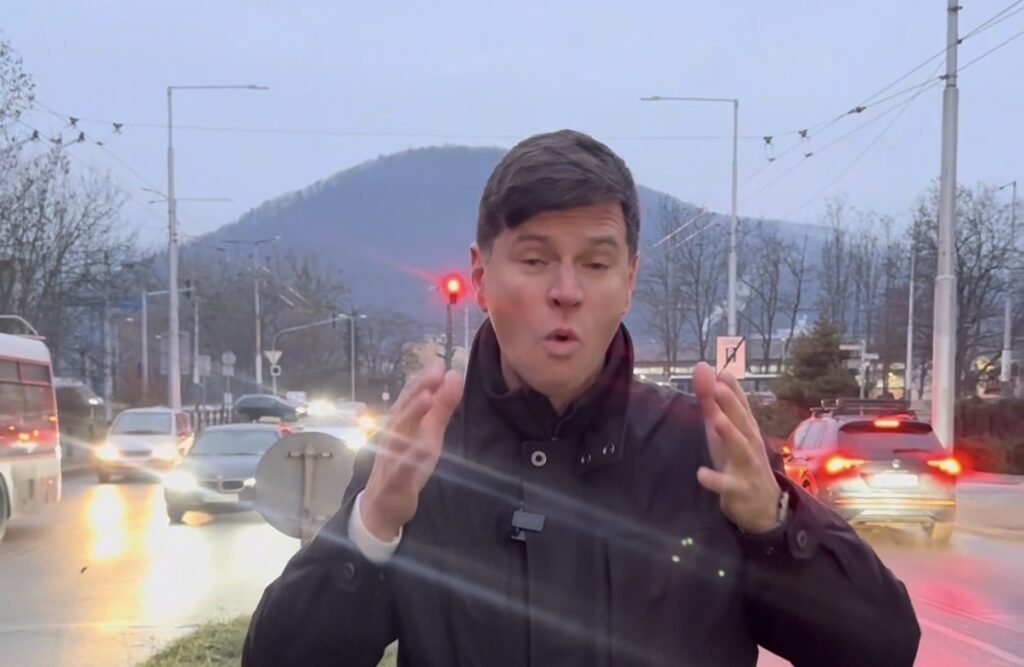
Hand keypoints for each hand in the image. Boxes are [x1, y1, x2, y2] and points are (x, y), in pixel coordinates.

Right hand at [361, 362, 462, 540]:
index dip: (424, 379)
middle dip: (418, 389)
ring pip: (399, 434)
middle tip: (435, 372)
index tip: (439, 362)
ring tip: (426, 398)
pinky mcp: (395, 480)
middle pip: (404, 409)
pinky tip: (421, 448)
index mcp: (402, 422)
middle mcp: (393, 435)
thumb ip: (440, 407)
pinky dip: (410, 457)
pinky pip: (402, 468)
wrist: (383, 504)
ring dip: (411, 415)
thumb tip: (450, 375)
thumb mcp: (429, 434)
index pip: (411, 397)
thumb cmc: (406, 462)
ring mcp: (391, 456)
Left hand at [692, 362, 781, 533]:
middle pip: (742, 422)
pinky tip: (701, 474)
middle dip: (731, 404)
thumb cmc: (738, 460)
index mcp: (746, 428)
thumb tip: (703, 366)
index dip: (732, 389)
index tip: (721, 371)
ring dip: (730, 434)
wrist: (764, 507)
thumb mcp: (722, 430)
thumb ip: (710, 401)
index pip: (741, 405)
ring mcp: (747, 467)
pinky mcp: (739, 490)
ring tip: (716, 420)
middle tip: (718, 386)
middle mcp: (750, 444)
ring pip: (740, 449)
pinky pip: (728, 485)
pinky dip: (716, 480)